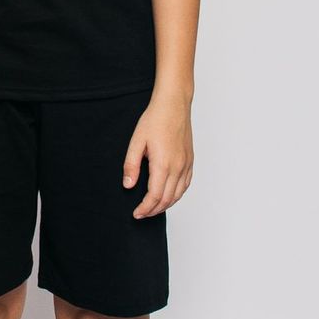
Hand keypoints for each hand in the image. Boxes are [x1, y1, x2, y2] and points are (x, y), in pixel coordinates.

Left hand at [122, 95, 193, 219]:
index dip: (145, 208)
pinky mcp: (190, 160)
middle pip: (167, 199)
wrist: (174, 105)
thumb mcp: (136, 141)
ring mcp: (186, 164)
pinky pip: (186, 184)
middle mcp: (178, 167)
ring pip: (178, 194)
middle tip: (141, 214)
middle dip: (153, 210)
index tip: (136, 213)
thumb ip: (131, 165)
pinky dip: (177, 195)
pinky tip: (168, 195)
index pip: (154, 196)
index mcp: (163, 164)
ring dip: (165, 205)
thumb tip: (128, 185)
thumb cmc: (155, 120)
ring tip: (152, 208)